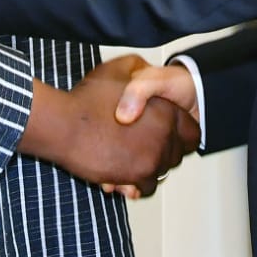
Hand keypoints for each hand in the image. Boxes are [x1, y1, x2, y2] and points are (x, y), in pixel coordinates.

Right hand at [19, 55, 199, 197]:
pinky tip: (122, 172)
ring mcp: (151, 159)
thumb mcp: (118, 69)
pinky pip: (145, 187)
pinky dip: (136, 183)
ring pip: (161, 172)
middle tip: (141, 144)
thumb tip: (147, 73)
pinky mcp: (135, 177)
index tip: (164, 133)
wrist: (63, 125)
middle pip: (177, 155)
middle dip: (163, 151)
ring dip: (148, 167)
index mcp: (166, 110)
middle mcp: (164, 136)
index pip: (192, 133)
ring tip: (129, 157)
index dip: (181, 133)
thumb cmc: (87, 99)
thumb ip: (140, 69)